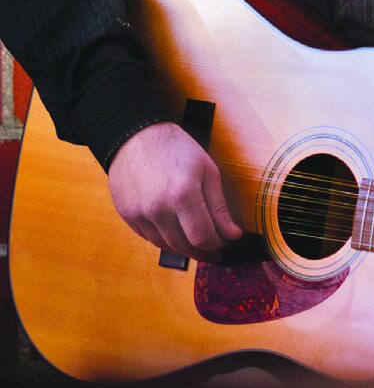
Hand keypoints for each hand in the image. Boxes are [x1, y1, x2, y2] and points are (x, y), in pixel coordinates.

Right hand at [108, 122, 242, 261]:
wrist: (137, 136)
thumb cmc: (178, 150)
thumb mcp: (208, 171)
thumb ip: (219, 207)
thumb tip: (233, 235)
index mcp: (183, 195)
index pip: (202, 237)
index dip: (216, 245)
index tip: (225, 243)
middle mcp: (158, 209)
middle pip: (184, 245)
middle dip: (202, 251)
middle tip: (214, 250)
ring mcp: (139, 214)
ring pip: (165, 245)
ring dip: (184, 248)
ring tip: (197, 242)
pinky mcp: (127, 215)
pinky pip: (149, 238)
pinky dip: (165, 239)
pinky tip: (176, 231)